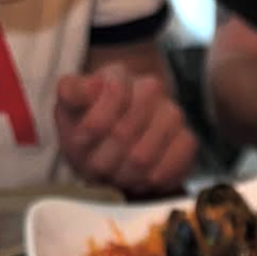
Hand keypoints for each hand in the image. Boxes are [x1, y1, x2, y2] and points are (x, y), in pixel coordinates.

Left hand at [54, 63, 197, 195]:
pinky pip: (172, 165)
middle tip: (97, 169)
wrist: (111, 150)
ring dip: (124, 174)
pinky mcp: (187, 140)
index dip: (93, 126)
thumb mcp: (69, 111)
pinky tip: (140, 181)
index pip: (114, 93)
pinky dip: (151, 180)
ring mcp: (172, 114)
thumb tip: (75, 89)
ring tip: (116, 176)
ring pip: (145, 155)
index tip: (80, 142)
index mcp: (118, 75)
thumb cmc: (87, 129)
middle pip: (125, 132)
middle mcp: (150, 88)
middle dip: (104, 158)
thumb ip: (70, 95)